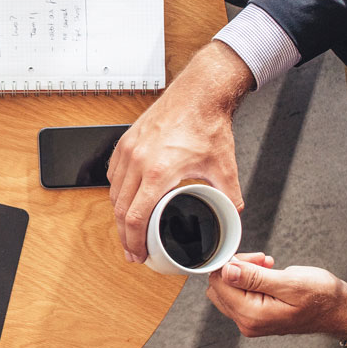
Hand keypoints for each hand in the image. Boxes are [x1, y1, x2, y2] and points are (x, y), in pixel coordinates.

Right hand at [107, 41, 252, 260]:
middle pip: (119, 210)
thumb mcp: (224, 167)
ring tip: (128, 228)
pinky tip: (126, 197)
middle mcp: (138, 161)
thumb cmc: (207, 124)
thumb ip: (230, 195)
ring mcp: (128, 150)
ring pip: (113, 192)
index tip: (137, 254)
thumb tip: (233, 215)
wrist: (199, 93)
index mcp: (158, 172)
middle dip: (124, 235)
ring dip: (119, 214)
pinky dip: (117, 190)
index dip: (133, 241)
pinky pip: (113, 174)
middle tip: (132, 250)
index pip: (135, 217)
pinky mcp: (126, 142)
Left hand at [204, 254, 346, 341]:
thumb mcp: (289, 282)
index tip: (254, 258)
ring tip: (267, 266)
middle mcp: (247, 322)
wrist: (339, 311)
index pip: (219, 284)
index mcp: (252, 315)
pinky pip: (240, 295)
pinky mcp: (256, 316)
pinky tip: (267, 273)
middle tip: (262, 260)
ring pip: (228, 290)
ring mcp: (251, 321)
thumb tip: (227, 270)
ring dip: (243, 272)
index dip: (231, 264)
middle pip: (219, 288)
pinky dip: (249, 280)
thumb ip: (254, 277)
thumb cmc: (322, 298)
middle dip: (236, 267)